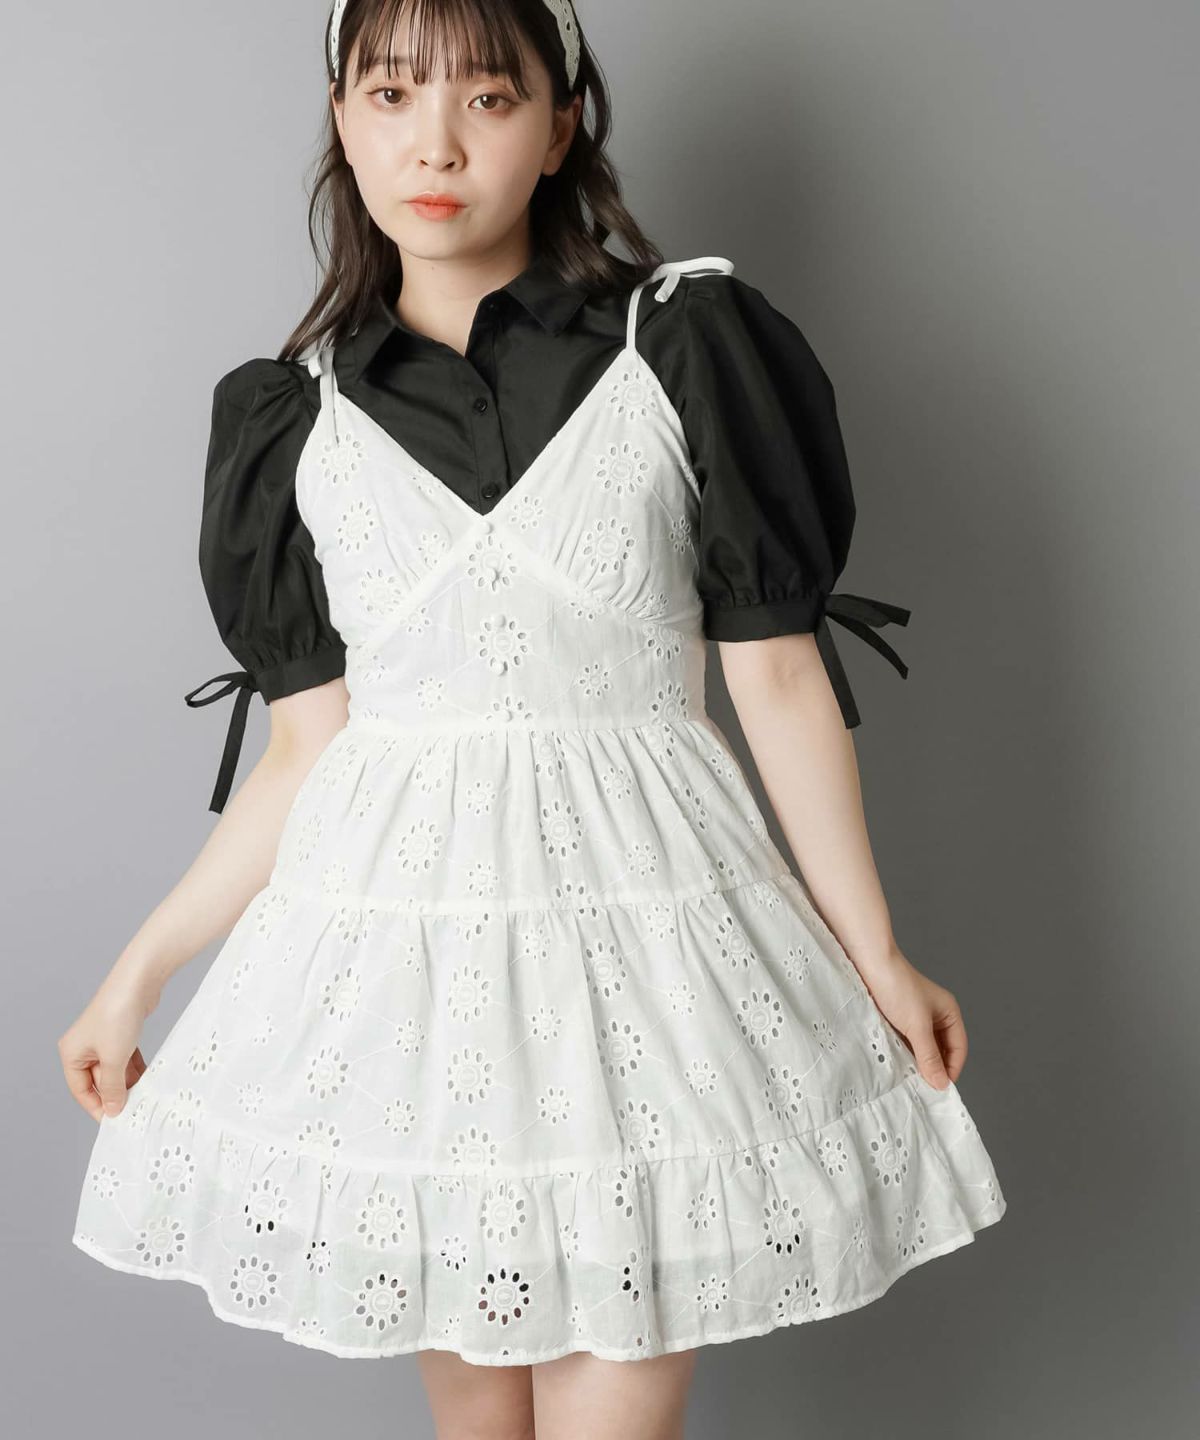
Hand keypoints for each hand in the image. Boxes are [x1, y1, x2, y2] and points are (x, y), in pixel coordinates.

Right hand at [58, 974, 158, 1121]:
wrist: (138, 981)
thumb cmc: (118, 1014)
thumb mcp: (114, 1058)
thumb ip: (113, 1087)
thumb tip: (113, 1110)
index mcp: (71, 1053)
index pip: (80, 1090)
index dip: (97, 1106)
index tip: (115, 1121)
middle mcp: (83, 1046)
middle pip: (98, 1081)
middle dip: (116, 1094)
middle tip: (134, 1109)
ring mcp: (103, 1039)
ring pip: (114, 1070)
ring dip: (128, 1082)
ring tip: (144, 1096)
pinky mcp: (121, 1032)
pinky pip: (125, 1058)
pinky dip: (135, 1068)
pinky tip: (148, 1078)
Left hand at [856, 946, 966, 1090]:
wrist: (868, 963)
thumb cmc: (897, 987)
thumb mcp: (917, 1026)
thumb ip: (929, 1056)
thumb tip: (941, 1083)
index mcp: (949, 1013)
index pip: (958, 1048)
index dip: (952, 1069)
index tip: (940, 1088)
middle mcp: (935, 1015)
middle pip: (941, 1050)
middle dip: (934, 1067)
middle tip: (924, 1088)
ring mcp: (915, 1017)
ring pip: (922, 1047)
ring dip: (917, 1061)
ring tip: (909, 1079)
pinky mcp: (896, 1018)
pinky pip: (905, 1042)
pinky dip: (903, 1053)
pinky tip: (897, 1064)